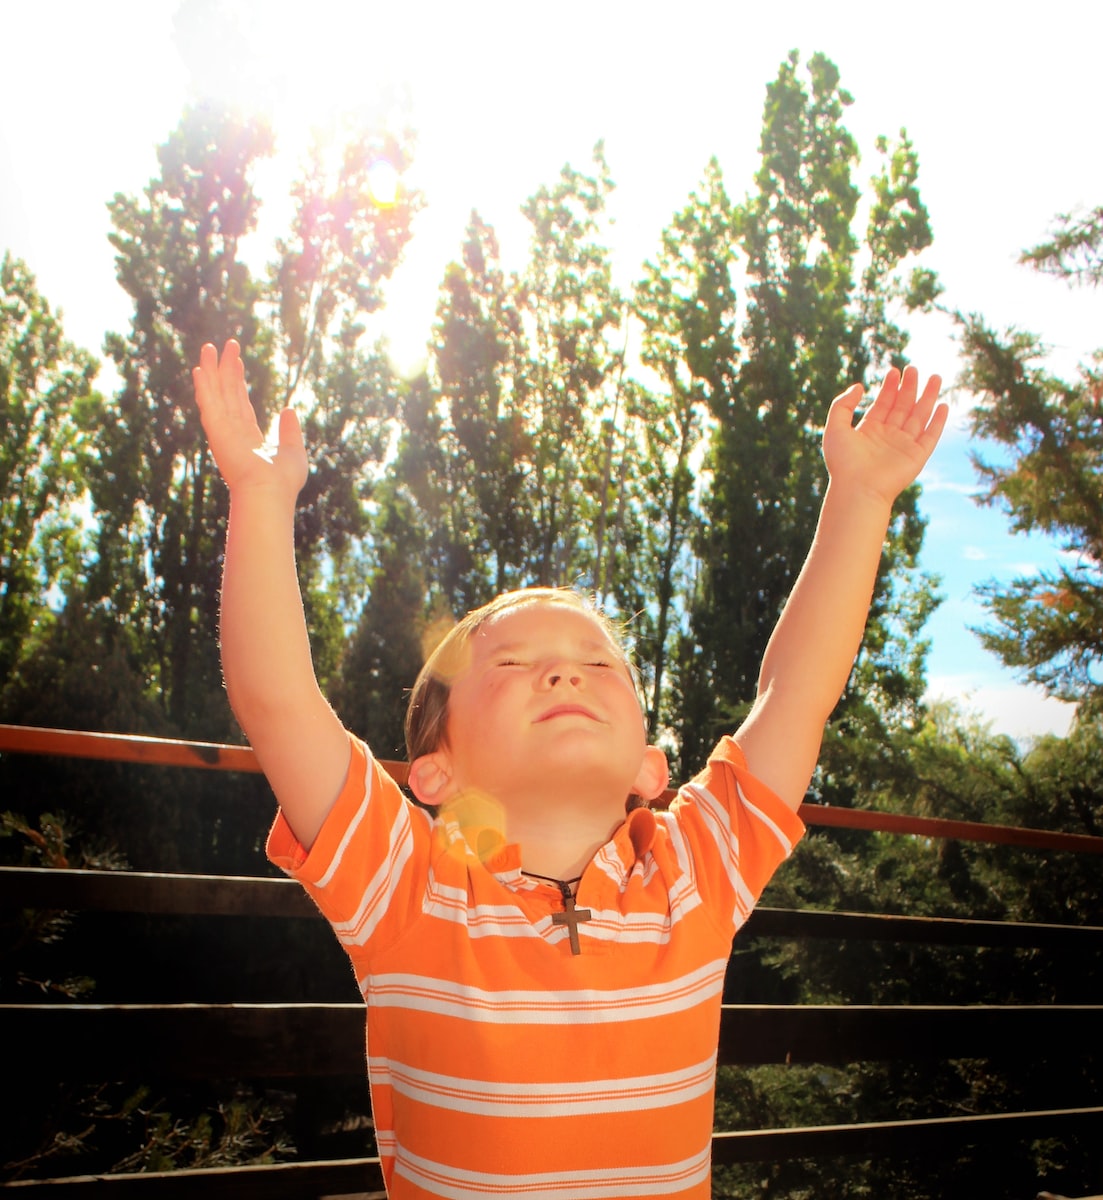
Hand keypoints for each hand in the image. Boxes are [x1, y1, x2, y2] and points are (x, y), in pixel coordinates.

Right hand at [192, 340, 307, 497]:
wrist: (270, 492)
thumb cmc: (283, 481)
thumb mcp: (293, 450)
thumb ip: (289, 430)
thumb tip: (288, 409)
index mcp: (248, 438)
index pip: (240, 403)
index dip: (237, 381)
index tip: (236, 361)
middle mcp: (232, 432)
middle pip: (226, 393)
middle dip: (224, 369)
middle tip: (224, 345)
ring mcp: (223, 431)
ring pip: (215, 393)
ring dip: (211, 370)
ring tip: (209, 347)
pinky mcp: (217, 430)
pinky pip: (209, 403)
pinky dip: (204, 386)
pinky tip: (200, 369)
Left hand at [822, 365, 946, 504]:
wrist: (857, 489)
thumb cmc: (843, 462)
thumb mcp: (835, 427)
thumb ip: (843, 405)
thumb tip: (859, 386)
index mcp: (869, 431)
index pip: (883, 404)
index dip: (889, 387)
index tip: (894, 370)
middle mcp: (888, 437)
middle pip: (902, 406)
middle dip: (909, 387)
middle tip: (913, 368)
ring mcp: (903, 446)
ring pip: (919, 416)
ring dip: (927, 397)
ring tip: (935, 377)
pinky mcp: (917, 456)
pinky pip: (931, 435)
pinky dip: (938, 421)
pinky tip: (942, 405)